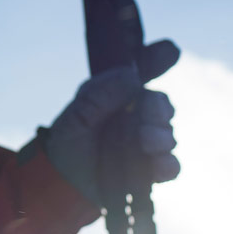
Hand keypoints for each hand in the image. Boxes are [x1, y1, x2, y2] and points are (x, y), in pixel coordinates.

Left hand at [42, 51, 179, 203]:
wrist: (61, 182)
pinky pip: (170, 166)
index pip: (144, 72)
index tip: (170, 51)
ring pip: (168, 134)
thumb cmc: (67, 143)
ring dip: (162, 137)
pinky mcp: (149, 170)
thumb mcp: (75, 116)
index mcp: (118, 96)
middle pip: (161, 105)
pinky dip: (168, 164)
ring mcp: (146, 143)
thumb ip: (100, 94)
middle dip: (159, 109)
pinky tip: (158, 164)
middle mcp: (136, 116)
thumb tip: (131, 76)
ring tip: (147, 142)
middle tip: (148, 116)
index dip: (158, 58)